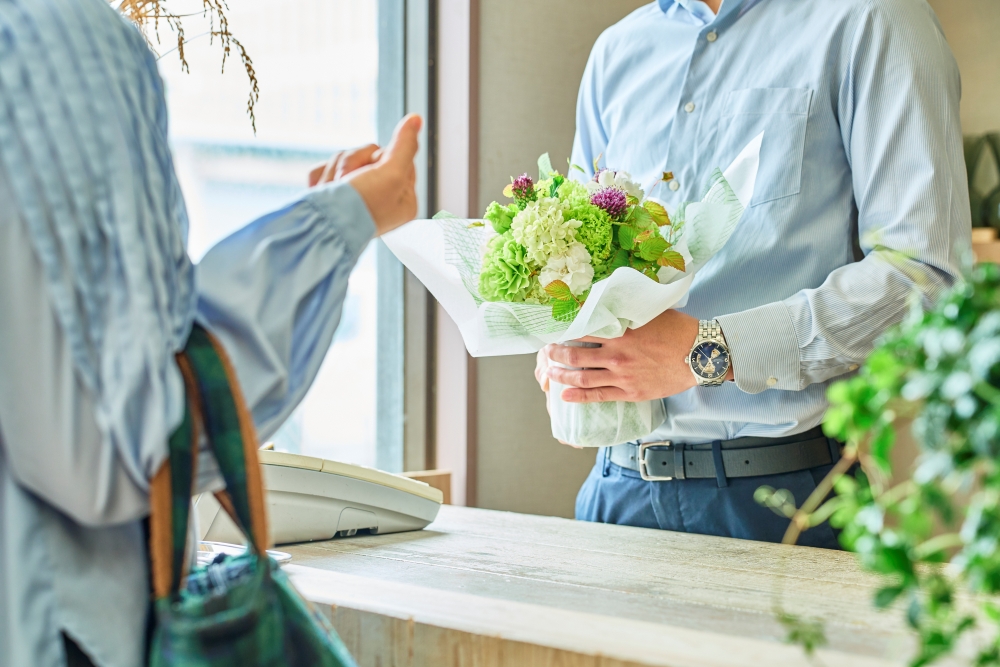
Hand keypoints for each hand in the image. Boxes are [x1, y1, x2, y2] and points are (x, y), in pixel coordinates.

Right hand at [322, 114, 421, 235]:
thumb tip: (417, 119)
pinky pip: (327, 169)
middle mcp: (382, 200)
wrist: (317, 227)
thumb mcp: (391, 173)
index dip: (383, 157)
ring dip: (337, 169)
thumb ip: (404, 145)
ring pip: (348, 159)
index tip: (375, 172)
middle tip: (350, 181)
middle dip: (355, 162)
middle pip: (371, 155)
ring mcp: (355, 198)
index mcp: (403, 201)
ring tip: (333, 190)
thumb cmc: (358, 207)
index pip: (399, 157)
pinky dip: (321, 177)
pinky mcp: (332, 195)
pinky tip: (321, 191)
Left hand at [540, 310, 733, 402]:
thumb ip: (626, 310)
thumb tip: (609, 301)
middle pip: (574, 355)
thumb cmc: (678, 329)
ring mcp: (622, 374)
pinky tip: (565, 395)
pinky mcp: (630, 391)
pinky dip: (578, 396)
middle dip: (555, 354)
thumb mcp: (649, 312)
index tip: (553, 329)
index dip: (564, 330)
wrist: (701, 354)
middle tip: (545, 351)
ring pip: (582, 377)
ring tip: (549, 372)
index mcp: (620, 331)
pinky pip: (598, 395)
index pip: (582, 329)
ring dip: (561, 374)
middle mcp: (617, 353)